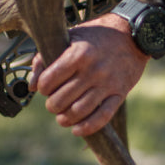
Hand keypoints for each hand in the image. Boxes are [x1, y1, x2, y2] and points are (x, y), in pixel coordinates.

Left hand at [31, 16, 147, 137]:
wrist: (132, 35)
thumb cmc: (96, 36)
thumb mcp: (69, 37)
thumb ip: (45, 58)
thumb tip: (31, 85)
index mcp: (78, 54)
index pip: (49, 81)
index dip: (43, 88)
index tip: (45, 87)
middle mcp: (92, 70)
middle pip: (61, 100)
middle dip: (52, 106)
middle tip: (54, 103)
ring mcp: (107, 83)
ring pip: (79, 111)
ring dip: (65, 119)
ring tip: (62, 117)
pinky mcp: (119, 93)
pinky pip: (102, 117)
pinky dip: (87, 127)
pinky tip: (76, 130)